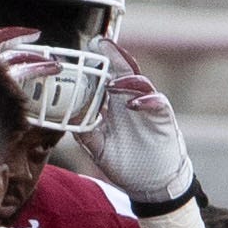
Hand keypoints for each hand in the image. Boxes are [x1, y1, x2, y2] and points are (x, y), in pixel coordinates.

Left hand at [56, 56, 198, 217]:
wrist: (153, 184)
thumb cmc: (127, 162)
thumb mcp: (99, 148)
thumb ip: (85, 132)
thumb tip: (64, 120)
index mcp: (113, 105)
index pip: (104, 78)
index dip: (94, 63)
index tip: (80, 51)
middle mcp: (130, 101)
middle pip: (123, 71)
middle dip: (113, 55)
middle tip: (99, 43)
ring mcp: (148, 108)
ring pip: (140, 83)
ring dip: (126, 80)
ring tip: (112, 82)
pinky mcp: (163, 118)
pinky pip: (158, 103)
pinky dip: (146, 101)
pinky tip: (133, 104)